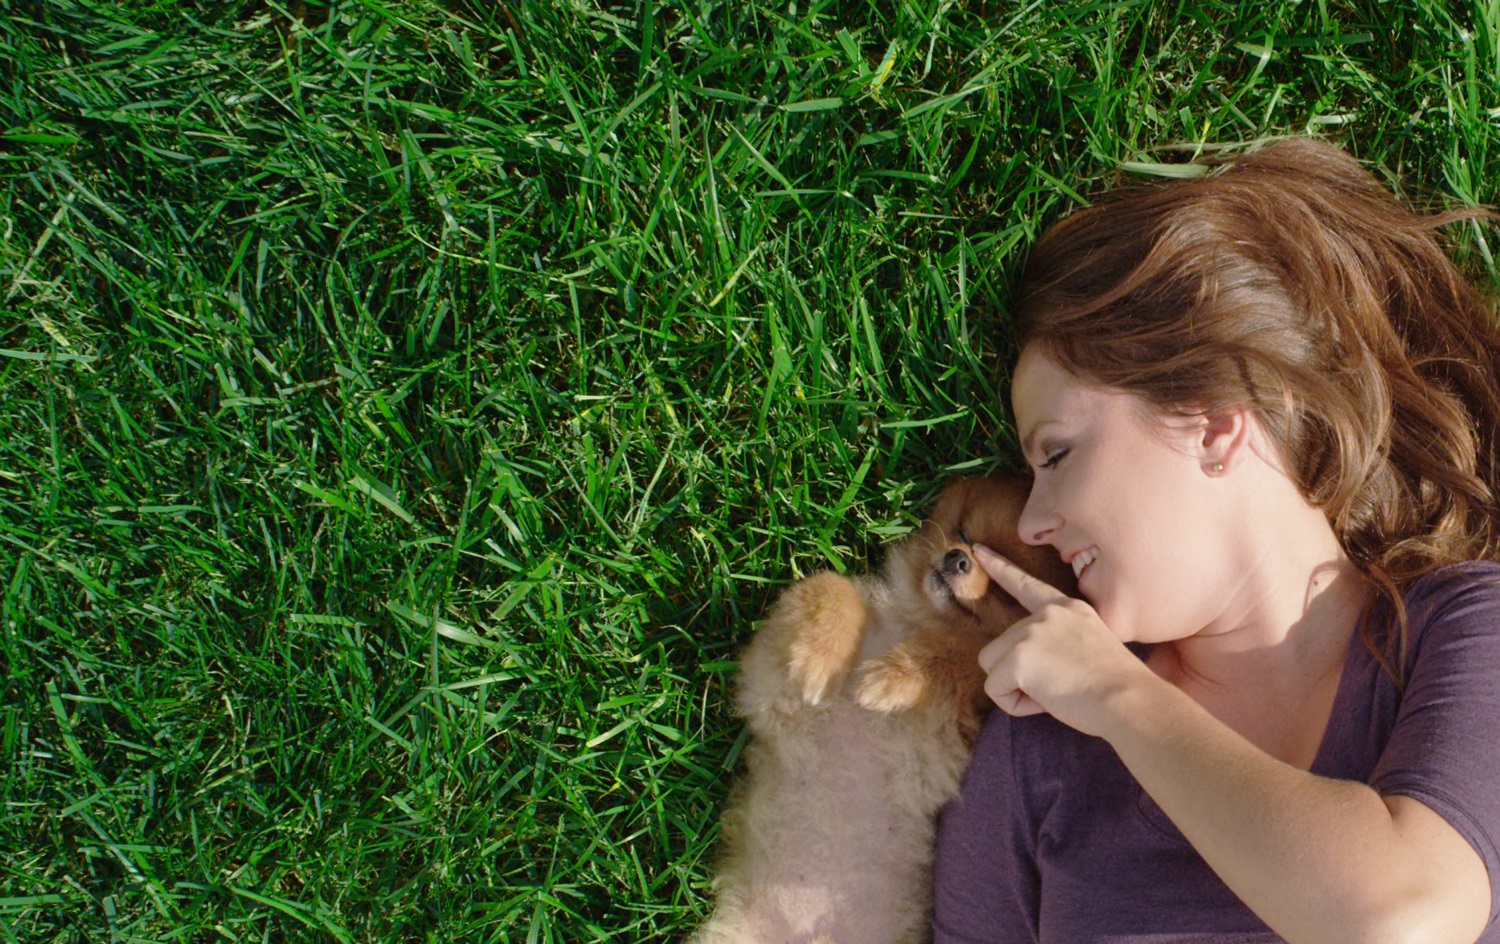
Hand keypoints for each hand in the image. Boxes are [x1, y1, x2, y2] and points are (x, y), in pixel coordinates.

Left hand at [973, 544, 1153, 737]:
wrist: (1130, 700)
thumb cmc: (1117, 688)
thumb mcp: (1090, 647)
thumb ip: (1057, 643)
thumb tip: (1033, 663)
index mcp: (1068, 608)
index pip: (1027, 585)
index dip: (1000, 568)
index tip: (978, 551)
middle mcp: (1047, 614)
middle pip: (1001, 646)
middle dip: (1020, 673)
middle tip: (1062, 687)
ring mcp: (1031, 632)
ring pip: (992, 667)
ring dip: (1015, 688)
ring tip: (1054, 694)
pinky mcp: (1019, 657)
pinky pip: (995, 690)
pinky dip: (1014, 704)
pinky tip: (1047, 702)